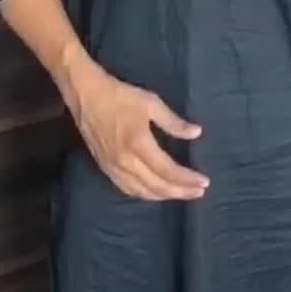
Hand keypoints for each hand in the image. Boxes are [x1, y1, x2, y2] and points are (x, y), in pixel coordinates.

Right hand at [65, 54, 208, 200]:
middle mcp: (126, 162)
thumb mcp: (150, 103)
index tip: (204, 182)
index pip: (168, 170)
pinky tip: (154, 192)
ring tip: (181, 193)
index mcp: (139, 144)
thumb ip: (173, 122)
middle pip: (157, 185)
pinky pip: (127, 189)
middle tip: (199, 192)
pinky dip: (144, 194)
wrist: (86, 95)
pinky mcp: (105, 168)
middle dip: (180, 191)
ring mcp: (113, 168)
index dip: (187, 179)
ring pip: (142, 191)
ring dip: (164, 195)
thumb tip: (196, 133)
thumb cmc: (120, 96)